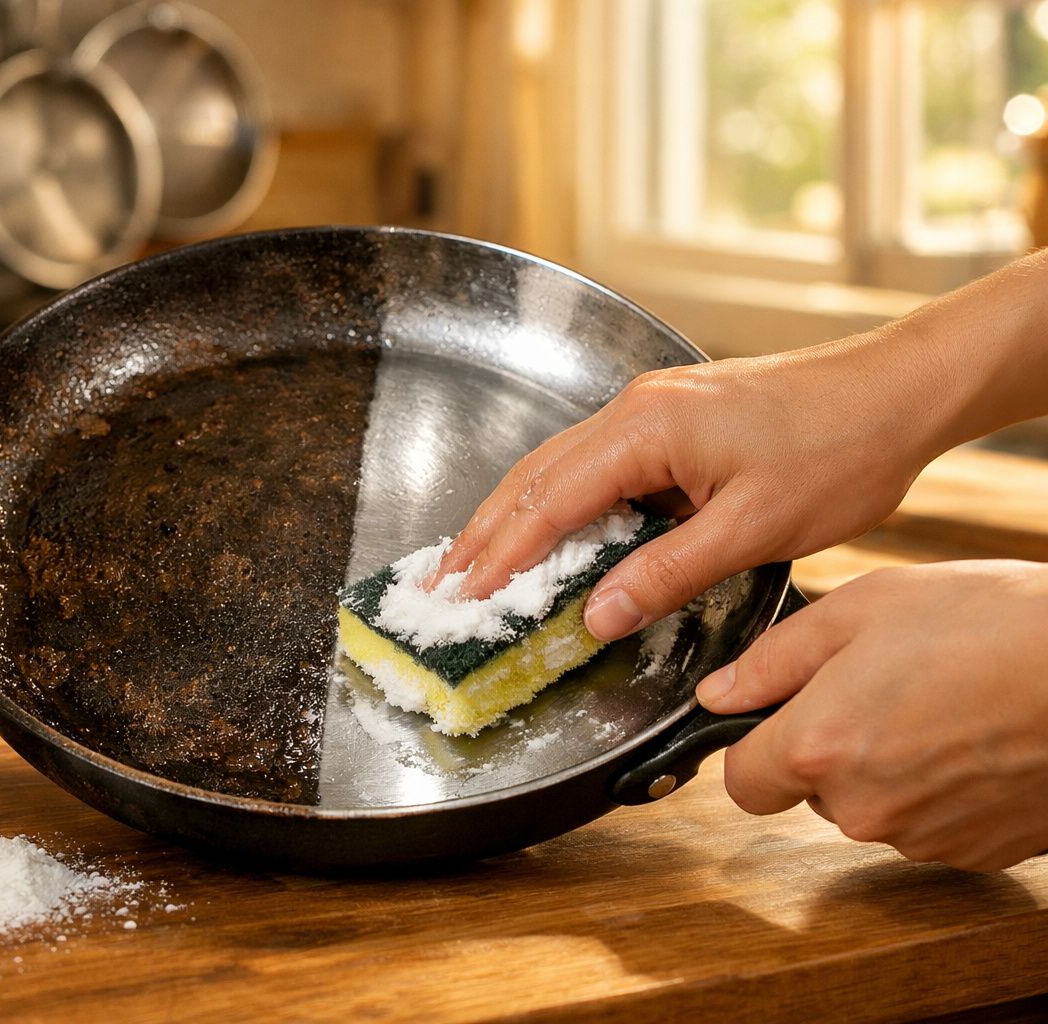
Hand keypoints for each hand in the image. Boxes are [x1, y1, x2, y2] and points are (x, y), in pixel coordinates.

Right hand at [429, 340, 938, 637]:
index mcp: (647, 430)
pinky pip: (593, 463)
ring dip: (514, 517)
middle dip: (484, 533)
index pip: (550, 500)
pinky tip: (548, 532)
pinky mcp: (672, 417)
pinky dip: (557, 502)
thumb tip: (596, 614)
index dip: (502, 554)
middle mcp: (637, 409)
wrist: (899, 390)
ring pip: (558, 467)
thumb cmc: (840, 449)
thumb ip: (665, 573)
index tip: (463, 596)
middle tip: (442, 585)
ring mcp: (652, 408)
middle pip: (535, 476)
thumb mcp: (752, 528)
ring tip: (475, 564)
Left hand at [698, 561, 1047, 870]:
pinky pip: (930, 822)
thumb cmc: (994, 624)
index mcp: (821, 748)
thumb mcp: (864, 607)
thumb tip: (719, 694)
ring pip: (872, 805)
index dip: (753, 746)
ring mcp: (925, 838)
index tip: (782, 713)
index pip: (741, 784)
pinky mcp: (978, 853)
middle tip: (884, 682)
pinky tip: (976, 735)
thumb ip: (774, 658)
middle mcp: (864, 809)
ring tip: (941, 702)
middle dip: (830, 744)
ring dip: (888, 764)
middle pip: (811, 791)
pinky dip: (941, 787)